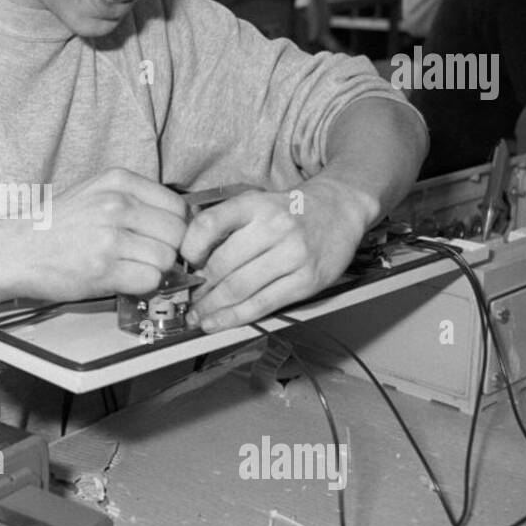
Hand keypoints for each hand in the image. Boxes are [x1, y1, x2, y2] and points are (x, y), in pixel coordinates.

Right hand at [15, 168, 188, 301]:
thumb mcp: (96, 193)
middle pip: (177, 233)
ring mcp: (109, 236)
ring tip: (129, 267)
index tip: (163, 239)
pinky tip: (122, 279)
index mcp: (118, 181)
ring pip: (166, 259)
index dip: (176, 228)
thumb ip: (136, 200)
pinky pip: (149, 280)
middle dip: (168, 250)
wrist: (17, 249)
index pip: (178, 206)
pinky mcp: (103, 268)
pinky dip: (142, 285)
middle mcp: (116, 204)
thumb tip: (181, 222)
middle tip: (147, 257)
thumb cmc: (57, 226)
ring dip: (154, 270)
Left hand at [180, 178, 377, 331]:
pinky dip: (235, 317)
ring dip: (212, 308)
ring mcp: (293, 255)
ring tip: (198, 316)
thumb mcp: (256, 203)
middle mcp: (274, 226)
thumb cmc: (290, 210)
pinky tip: (218, 322)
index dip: (190, 248)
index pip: (209, 224)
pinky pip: (263, 304)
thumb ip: (225, 224)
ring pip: (240, 288)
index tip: (184, 263)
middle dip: (199, 288)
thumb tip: (188, 260)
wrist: (340, 209)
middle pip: (222, 264)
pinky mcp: (307, 281)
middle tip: (187, 300)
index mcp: (254, 204)